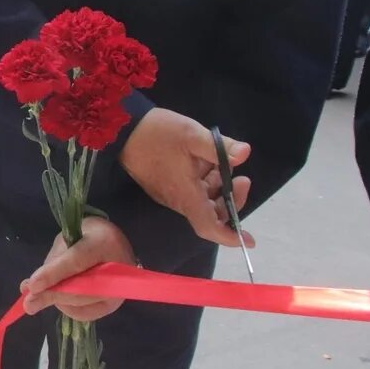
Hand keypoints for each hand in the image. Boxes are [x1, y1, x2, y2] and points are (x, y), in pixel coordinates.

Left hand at [22, 215, 133, 321]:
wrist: (112, 243)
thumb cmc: (85, 236)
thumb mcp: (68, 238)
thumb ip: (54, 260)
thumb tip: (33, 287)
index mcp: (104, 243)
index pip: (76, 262)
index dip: (53, 275)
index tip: (33, 286)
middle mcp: (119, 269)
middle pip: (81, 288)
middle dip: (52, 295)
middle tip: (28, 303)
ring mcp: (119, 290)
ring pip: (82, 303)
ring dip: (57, 302)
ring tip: (39, 296)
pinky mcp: (114, 305)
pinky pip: (87, 313)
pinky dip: (68, 309)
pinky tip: (59, 301)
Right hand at [120, 108, 253, 246]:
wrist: (121, 129)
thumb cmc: (157, 133)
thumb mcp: (192, 134)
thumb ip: (220, 146)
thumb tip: (246, 153)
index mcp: (185, 194)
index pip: (209, 227)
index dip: (229, 236)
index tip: (248, 240)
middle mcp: (177, 199)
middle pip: (210, 213)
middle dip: (230, 200)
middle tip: (242, 179)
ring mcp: (169, 193)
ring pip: (202, 200)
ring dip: (218, 187)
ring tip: (224, 162)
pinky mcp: (164, 184)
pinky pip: (191, 191)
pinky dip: (205, 182)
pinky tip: (207, 161)